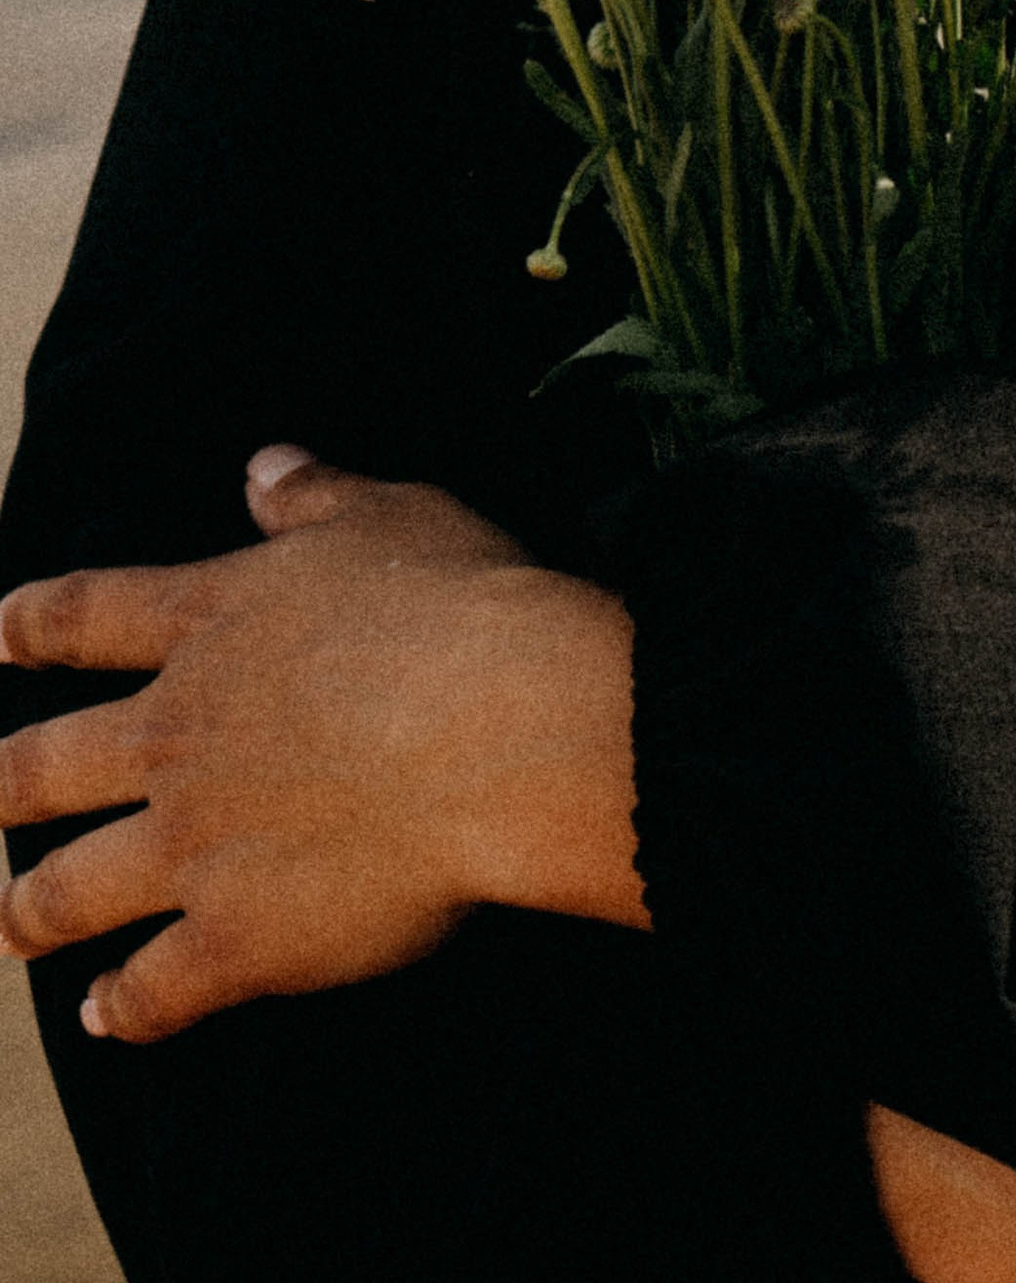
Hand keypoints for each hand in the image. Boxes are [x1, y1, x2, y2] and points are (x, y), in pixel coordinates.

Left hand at [0, 446, 646, 1041]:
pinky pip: (153, 989)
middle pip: (43, 767)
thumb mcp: (386, 517)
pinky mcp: (235, 939)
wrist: (501, 730)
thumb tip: (262, 467)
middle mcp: (175, 736)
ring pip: (67, 891)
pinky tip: (107, 1012)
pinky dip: (123, 1006)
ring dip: (28, 911)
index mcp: (207, 624)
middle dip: (0, 786)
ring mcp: (193, 846)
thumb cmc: (456, 607)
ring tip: (8, 922)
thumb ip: (312, 498)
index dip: (28, 626)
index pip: (84, 617)